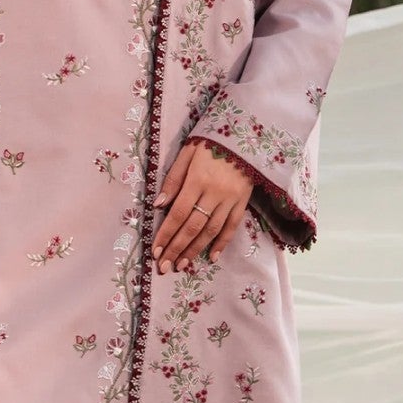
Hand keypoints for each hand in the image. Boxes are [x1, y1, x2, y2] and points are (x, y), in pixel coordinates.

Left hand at [151, 141, 252, 272]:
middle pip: (193, 227)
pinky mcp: (243, 202)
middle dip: (177, 249)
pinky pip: (232, 227)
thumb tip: (158, 205)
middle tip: (165, 267)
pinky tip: (212, 257)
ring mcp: (231, 199)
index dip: (166, 234)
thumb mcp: (187, 153)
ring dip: (195, 250)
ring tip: (182, 265)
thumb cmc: (211, 142)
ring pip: (211, 231)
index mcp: (197, 180)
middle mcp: (214, 193)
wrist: (246, 135)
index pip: (178, 213)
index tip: (156, 251)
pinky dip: (222, 243)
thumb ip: (173, 179)